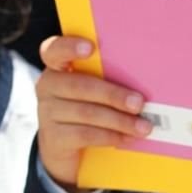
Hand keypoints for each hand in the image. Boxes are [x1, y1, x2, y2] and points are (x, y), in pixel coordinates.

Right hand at [36, 36, 152, 192]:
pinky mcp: (53, 137)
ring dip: (120, 120)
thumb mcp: (96, 89)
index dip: (70, 46)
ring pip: (87, 112)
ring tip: (143, 126)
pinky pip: (86, 134)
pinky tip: (127, 138)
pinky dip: (111, 136)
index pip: (54, 50)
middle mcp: (48, 86)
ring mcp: (47, 112)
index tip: (91, 47)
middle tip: (139, 103)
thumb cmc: (89, 105)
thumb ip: (109, 78)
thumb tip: (144, 82)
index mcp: (58, 66)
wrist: (66, 146)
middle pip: (81, 86)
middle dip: (114, 95)